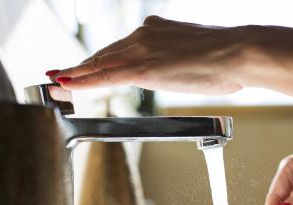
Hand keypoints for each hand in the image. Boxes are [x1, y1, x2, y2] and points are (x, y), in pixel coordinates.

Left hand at [47, 16, 246, 93]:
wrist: (237, 52)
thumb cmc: (226, 58)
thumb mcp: (194, 56)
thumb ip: (176, 60)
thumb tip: (176, 69)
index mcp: (156, 31)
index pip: (119, 49)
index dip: (98, 61)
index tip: (83, 68)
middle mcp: (143, 35)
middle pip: (103, 55)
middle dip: (79, 68)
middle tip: (59, 75)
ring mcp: (141, 50)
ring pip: (98, 64)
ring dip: (74, 75)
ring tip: (55, 82)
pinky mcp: (142, 67)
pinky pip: (104, 76)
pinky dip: (82, 82)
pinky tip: (65, 85)